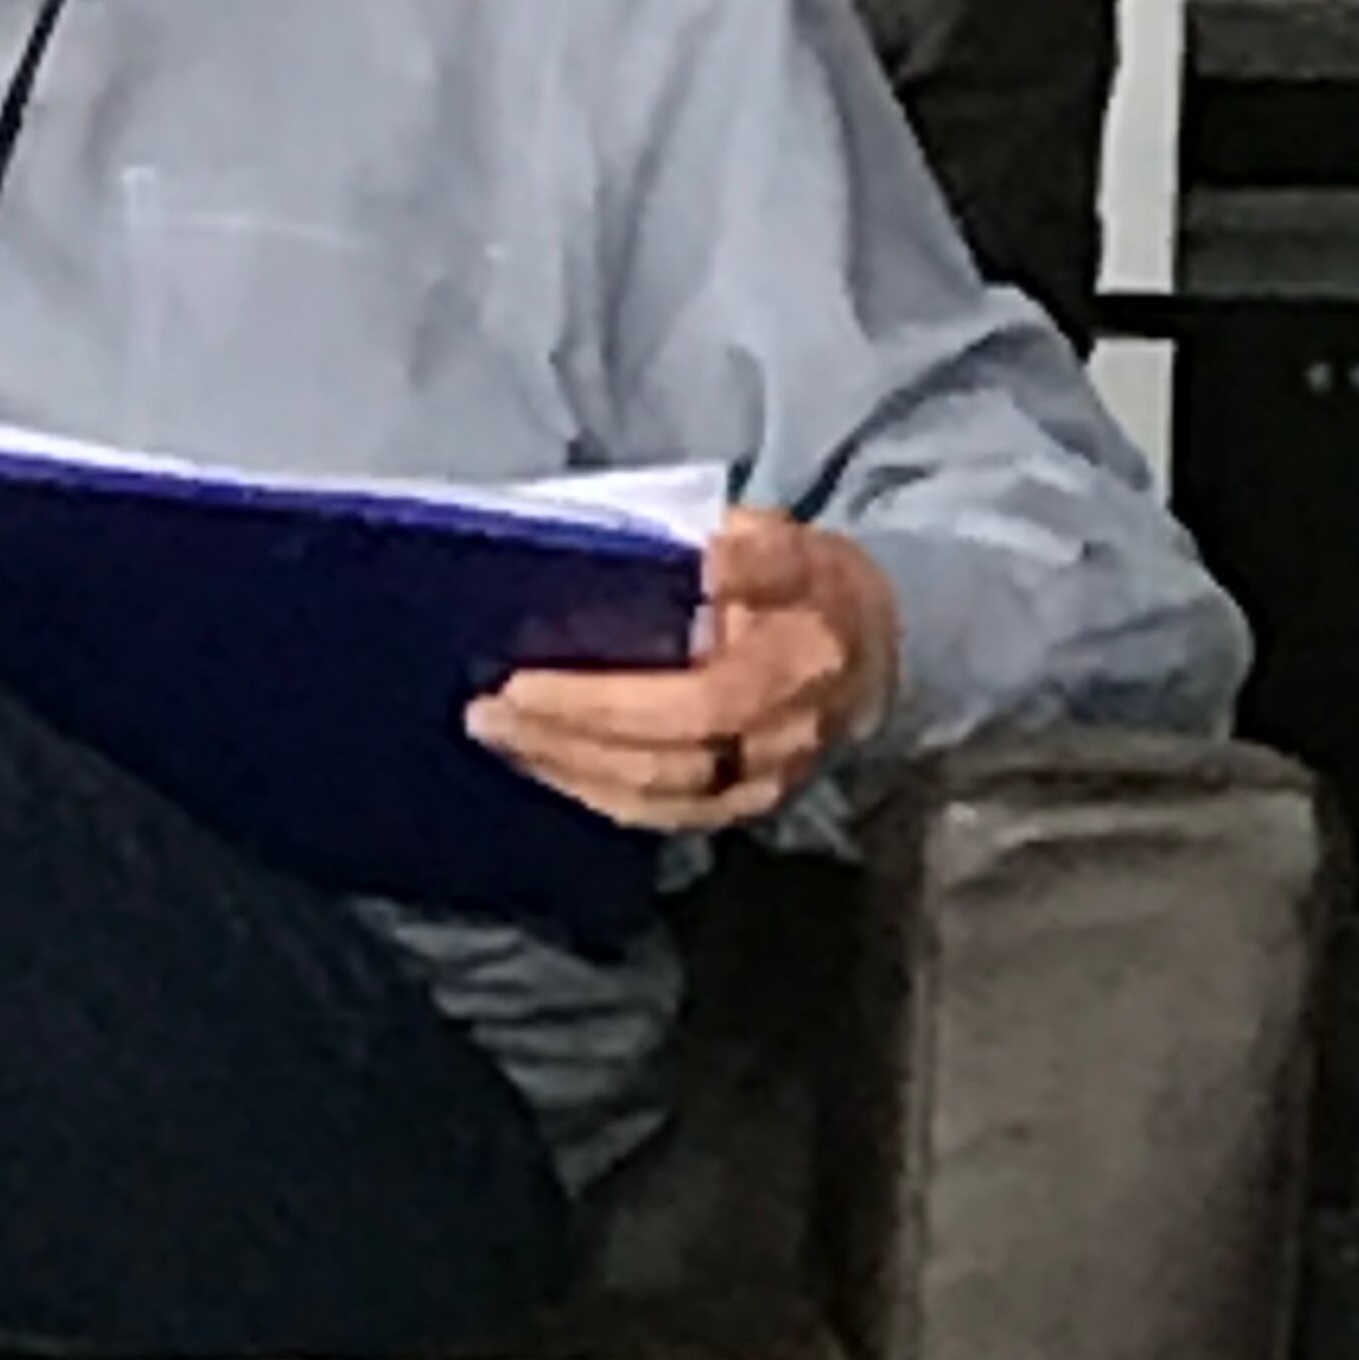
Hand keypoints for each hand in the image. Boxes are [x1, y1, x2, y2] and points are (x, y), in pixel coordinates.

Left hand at [467, 506, 899, 834]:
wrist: (868, 660)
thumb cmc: (811, 590)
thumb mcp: (795, 544)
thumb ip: (759, 551)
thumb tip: (710, 560)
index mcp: (803, 657)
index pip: (702, 696)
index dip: (612, 696)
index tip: (528, 677)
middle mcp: (789, 729)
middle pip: (672, 744)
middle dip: (572, 727)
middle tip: (490, 705)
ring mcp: (769, 778)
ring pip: (660, 790)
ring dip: (569, 765)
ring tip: (498, 732)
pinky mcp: (745, 807)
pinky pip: (662, 815)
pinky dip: (594, 791)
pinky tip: (542, 762)